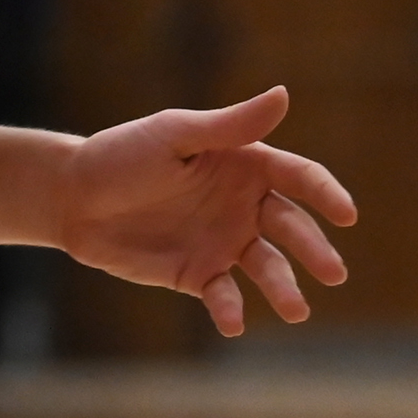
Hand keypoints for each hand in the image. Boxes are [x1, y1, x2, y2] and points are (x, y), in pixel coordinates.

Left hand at [53, 87, 356, 335]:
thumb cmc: (122, 155)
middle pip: (292, 228)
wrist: (72, 196)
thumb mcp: (174, 135)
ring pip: (267, 268)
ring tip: (296, 310)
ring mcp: (224, 243)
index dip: (325, 194)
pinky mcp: (198, 274)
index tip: (346, 214)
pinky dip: (230, 311)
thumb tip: (283, 94)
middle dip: (315, 249)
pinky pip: (223, 296)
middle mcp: (244, 206)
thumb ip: (228, 125)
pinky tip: (233, 323)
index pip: (298, 178)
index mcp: (245, 165)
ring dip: (283, 288)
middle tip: (333, 272)